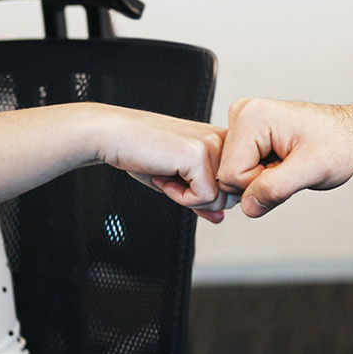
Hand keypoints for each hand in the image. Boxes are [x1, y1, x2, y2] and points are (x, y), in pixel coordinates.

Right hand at [86, 106, 232, 222]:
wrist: (114, 135)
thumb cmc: (143, 152)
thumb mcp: (179, 180)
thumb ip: (203, 198)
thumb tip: (219, 218)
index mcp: (225, 141)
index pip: (237, 187)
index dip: (209, 195)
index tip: (183, 179)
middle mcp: (224, 139)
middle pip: (232, 196)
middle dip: (200, 199)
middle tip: (173, 178)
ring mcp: (213, 144)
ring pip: (220, 199)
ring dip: (188, 197)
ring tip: (167, 174)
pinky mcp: (199, 154)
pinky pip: (204, 197)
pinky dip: (180, 197)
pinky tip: (163, 175)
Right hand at [218, 98, 352, 217]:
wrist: (350, 135)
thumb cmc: (338, 143)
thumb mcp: (314, 169)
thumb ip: (277, 188)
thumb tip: (248, 206)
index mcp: (251, 117)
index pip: (231, 175)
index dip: (260, 185)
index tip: (287, 170)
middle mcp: (242, 115)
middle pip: (229, 175)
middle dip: (260, 182)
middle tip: (289, 168)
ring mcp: (243, 124)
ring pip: (235, 174)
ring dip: (263, 178)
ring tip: (287, 163)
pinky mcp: (248, 134)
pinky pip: (242, 169)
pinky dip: (263, 173)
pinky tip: (281, 161)